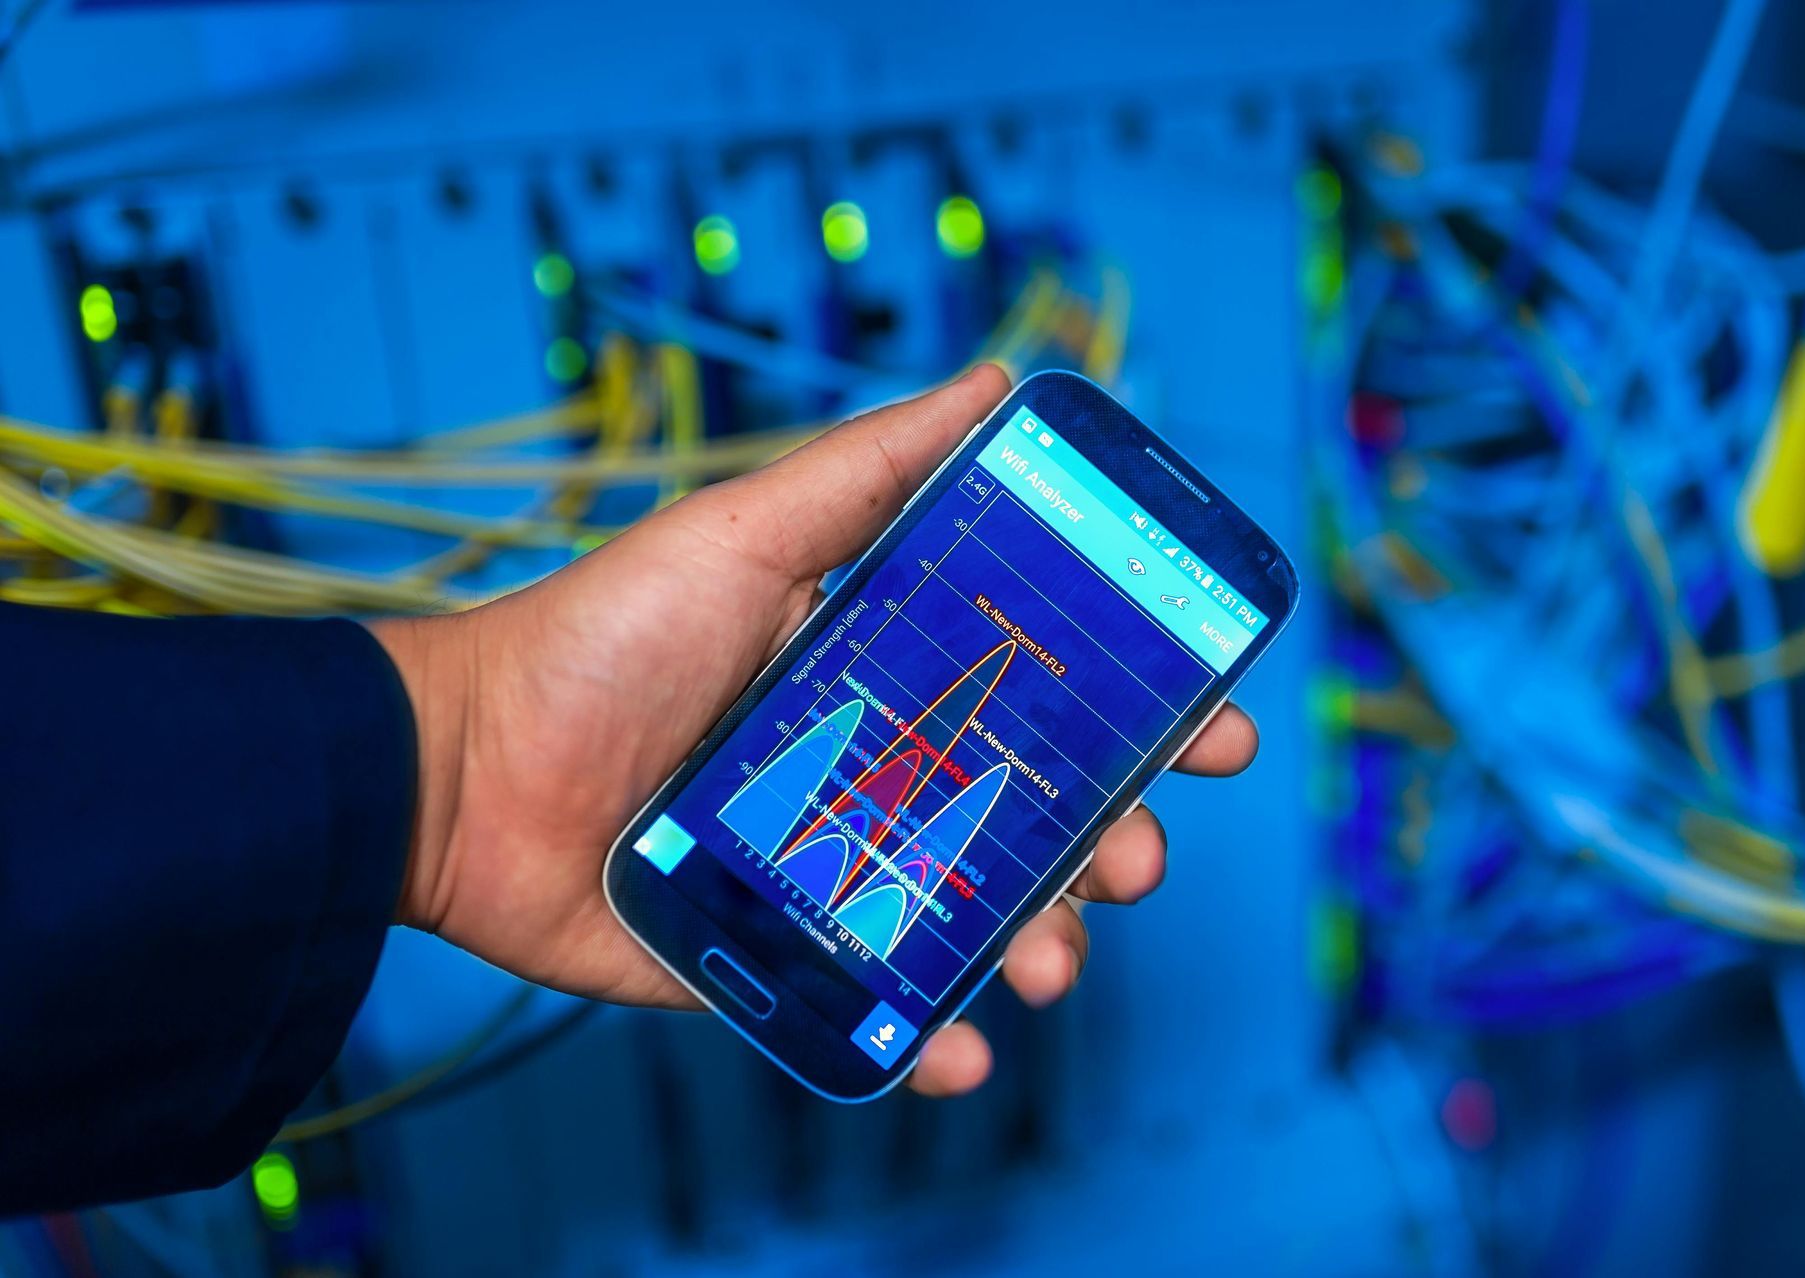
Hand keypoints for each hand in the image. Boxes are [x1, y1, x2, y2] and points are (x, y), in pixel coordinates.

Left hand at [371, 365, 1258, 1096]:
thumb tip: (999, 380)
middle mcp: (885, 773)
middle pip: (1041, 820)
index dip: (1146, 718)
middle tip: (1135, 856)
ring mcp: (839, 871)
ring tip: (1045, 961)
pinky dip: (932, 1043)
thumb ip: (870, 470)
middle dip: (1116, 843)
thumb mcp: (744, 534)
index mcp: (896, 674)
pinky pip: (880, 1010)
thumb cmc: (599, 640)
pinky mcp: (782, 959)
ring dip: (1043, 946)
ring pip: (981, 919)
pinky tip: (956, 1052)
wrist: (461, 775)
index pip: (1051, 699)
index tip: (1218, 731)